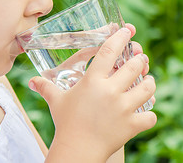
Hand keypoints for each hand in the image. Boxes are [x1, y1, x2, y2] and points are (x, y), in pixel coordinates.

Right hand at [29, 24, 156, 161]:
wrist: (77, 150)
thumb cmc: (66, 123)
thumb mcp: (56, 101)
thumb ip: (46, 87)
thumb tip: (32, 81)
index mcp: (93, 81)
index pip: (109, 51)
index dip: (120, 38)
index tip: (126, 31)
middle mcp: (110, 91)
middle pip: (135, 66)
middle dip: (140, 60)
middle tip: (140, 60)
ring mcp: (124, 108)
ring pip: (148, 87)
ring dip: (149, 82)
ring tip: (147, 81)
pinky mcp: (132, 124)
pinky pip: (150, 115)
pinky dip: (150, 113)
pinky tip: (146, 111)